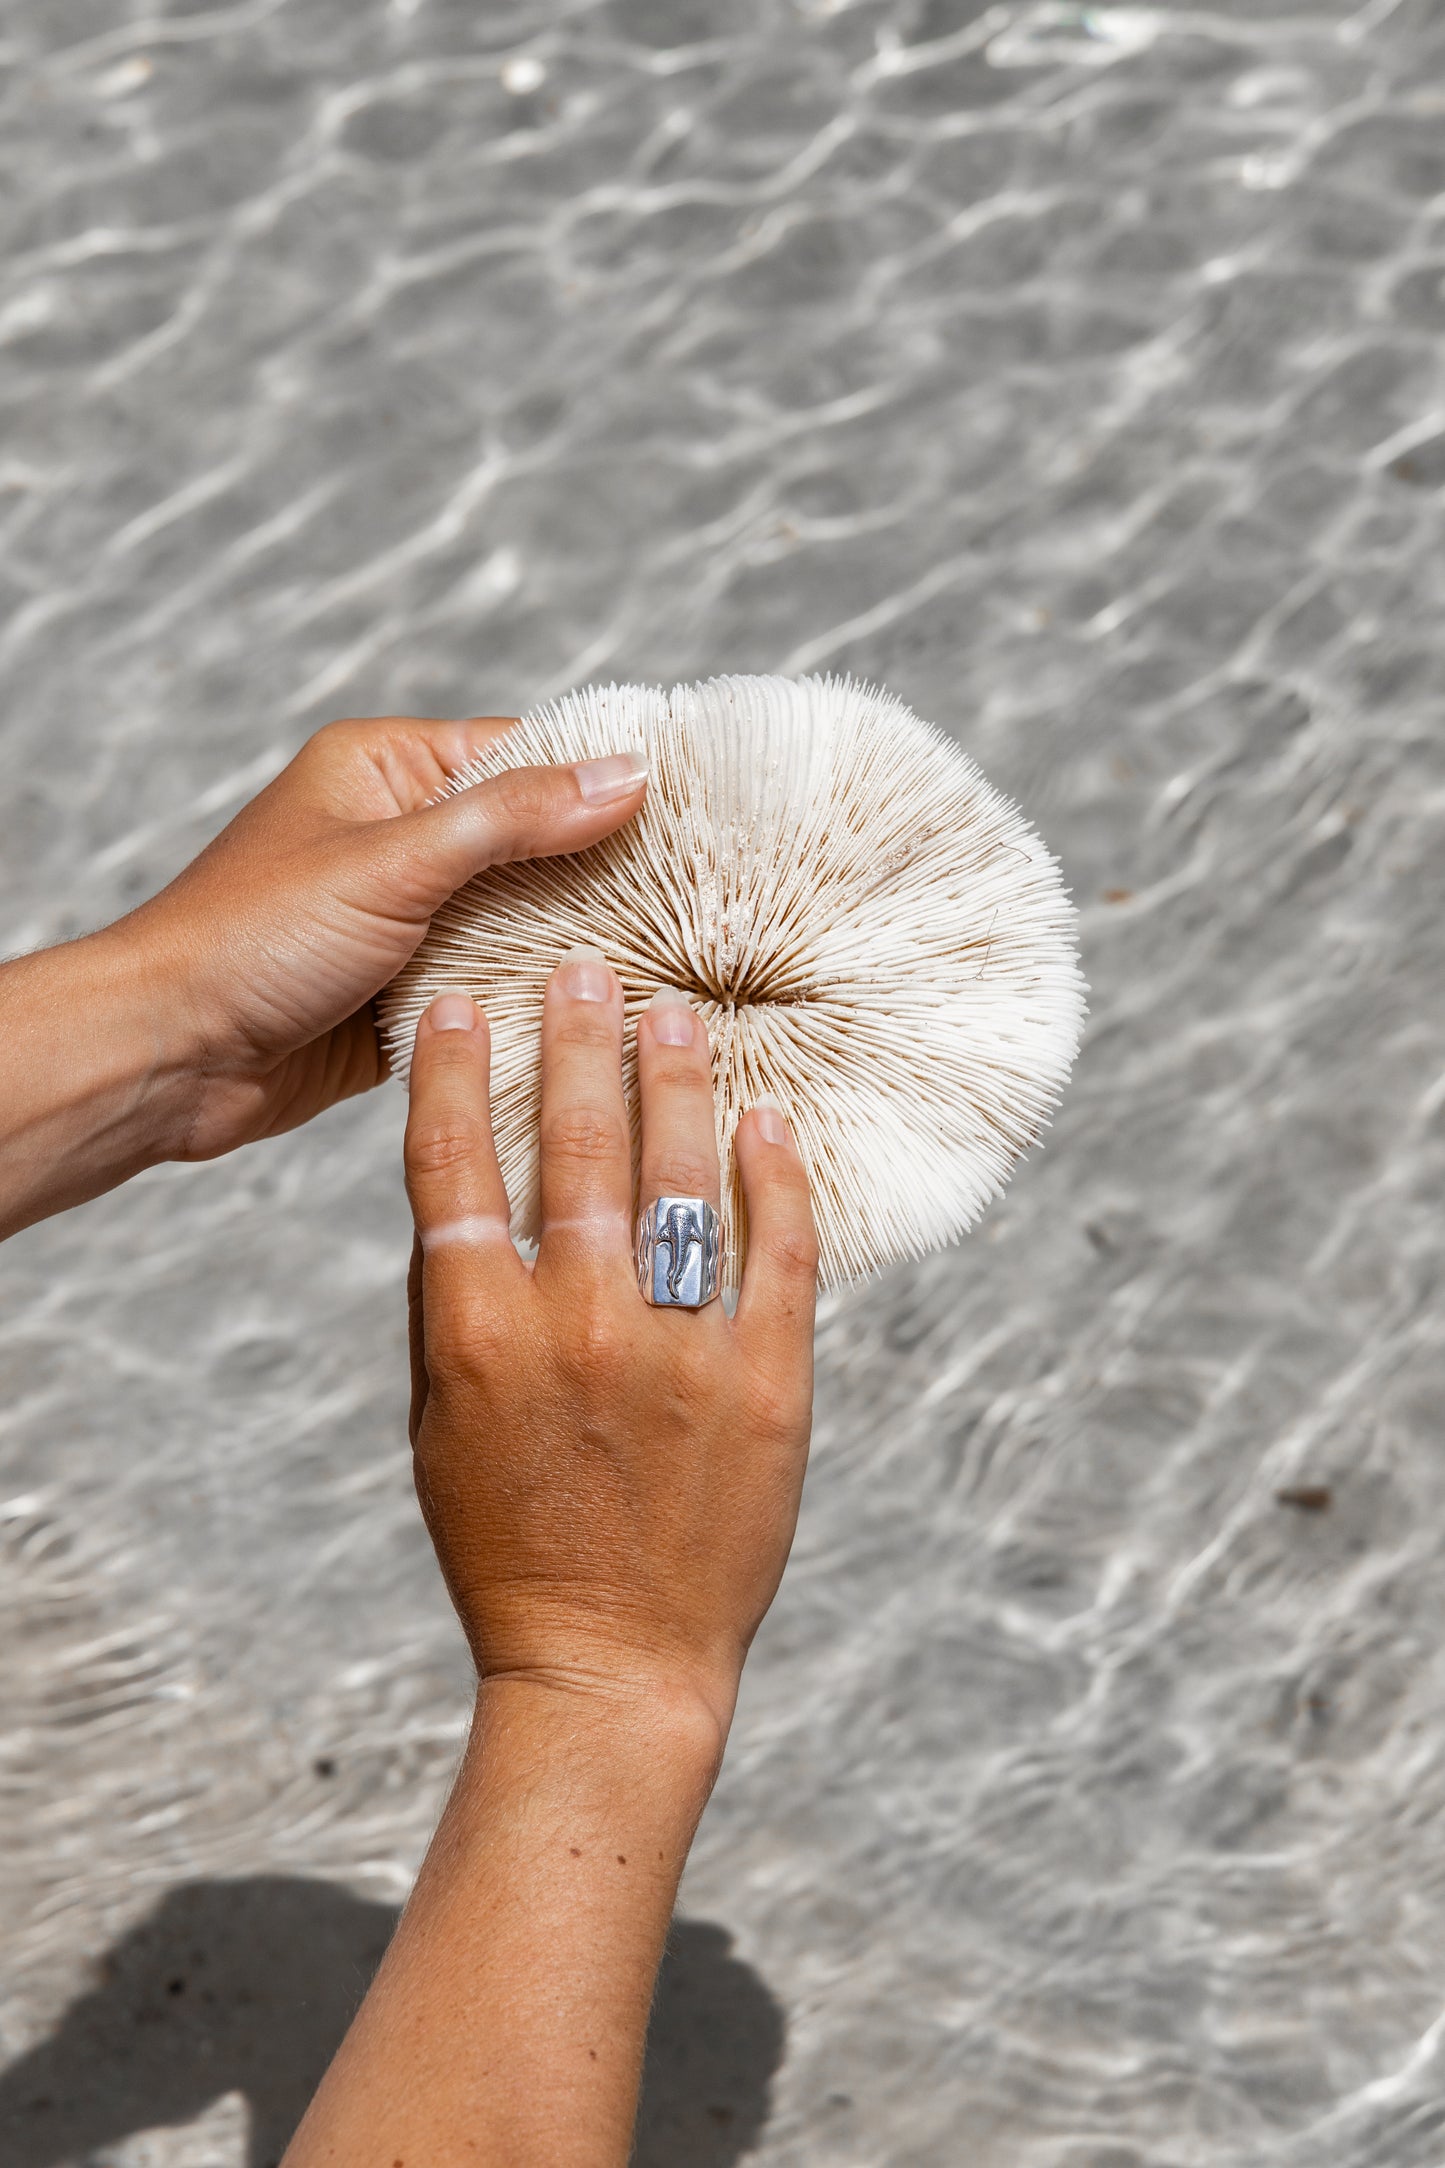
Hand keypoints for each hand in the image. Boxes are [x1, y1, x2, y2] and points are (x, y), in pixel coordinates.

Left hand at [123, 717, 649, 1160]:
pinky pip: (491, 988)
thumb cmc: (251, 939)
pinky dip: (535, 1001)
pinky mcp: (407, 995)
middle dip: (603, 869)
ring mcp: (405, 920)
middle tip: (706, 893)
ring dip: (573, 942)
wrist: (169, 1057)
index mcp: (386, 771)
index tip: (695, 806)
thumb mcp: (396, 861)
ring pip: (519, 921)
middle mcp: (399, 837)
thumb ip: (514, 819)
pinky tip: (601, 1014)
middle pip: (531, 841)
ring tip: (675, 956)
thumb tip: (625, 777)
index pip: (523, 754)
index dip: (604, 778)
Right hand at [403, 955, 818, 1744]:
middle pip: (576, 1149)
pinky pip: (778, 1256)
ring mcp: (680, 1355)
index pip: (456, 1168)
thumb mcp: (438, 1429)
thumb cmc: (510, 1546)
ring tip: (677, 1015)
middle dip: (580, 1045)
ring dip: (676, 1085)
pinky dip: (775, 1180)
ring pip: (679, 1182)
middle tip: (588, 970)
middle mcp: (577, 1329)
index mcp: (478, 1337)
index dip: (455, 1075)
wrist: (611, 1664)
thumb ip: (450, 1308)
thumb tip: (466, 1192)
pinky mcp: (768, 1387)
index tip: (460, 1005)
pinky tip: (767, 1120)